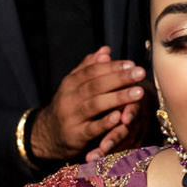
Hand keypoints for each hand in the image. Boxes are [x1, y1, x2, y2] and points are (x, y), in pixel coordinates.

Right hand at [31, 47, 147, 163]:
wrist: (46, 136)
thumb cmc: (67, 106)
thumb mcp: (73, 85)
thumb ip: (89, 68)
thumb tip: (106, 50)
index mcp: (70, 83)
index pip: (93, 70)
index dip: (112, 66)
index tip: (132, 64)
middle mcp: (69, 97)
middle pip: (96, 85)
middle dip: (120, 78)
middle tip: (140, 73)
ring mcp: (72, 116)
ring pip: (95, 104)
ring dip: (118, 97)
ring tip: (138, 92)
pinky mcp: (75, 135)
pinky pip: (91, 128)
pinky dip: (105, 122)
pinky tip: (119, 116)